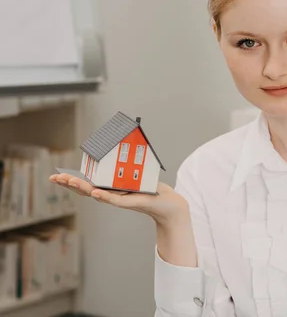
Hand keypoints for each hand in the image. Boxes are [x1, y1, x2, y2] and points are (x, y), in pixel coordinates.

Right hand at [49, 173, 188, 225]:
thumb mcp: (135, 175)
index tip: (56, 176)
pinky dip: (104, 196)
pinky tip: (95, 192)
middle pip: (86, 190)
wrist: (168, 204)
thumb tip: (118, 147)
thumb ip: (124, 168)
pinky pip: (114, 200)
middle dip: (70, 184)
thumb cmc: (151, 190)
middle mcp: (111, 195)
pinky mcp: (130, 202)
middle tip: (54, 178)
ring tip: (69, 182)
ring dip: (83, 188)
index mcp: (110, 189)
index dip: (71, 181)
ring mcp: (119, 200)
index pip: (87, 184)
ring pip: (97, 194)